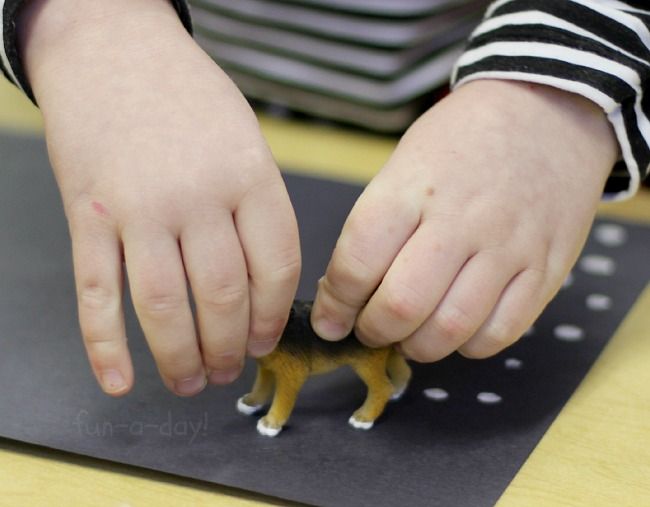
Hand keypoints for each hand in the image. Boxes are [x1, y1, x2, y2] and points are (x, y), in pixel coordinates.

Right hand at [19, 0, 299, 394]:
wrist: (114, 49)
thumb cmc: (188, 97)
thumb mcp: (247, 138)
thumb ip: (259, 205)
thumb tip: (265, 282)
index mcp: (250, 175)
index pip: (277, 267)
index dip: (275, 315)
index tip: (268, 339)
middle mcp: (198, 196)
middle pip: (224, 297)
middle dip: (232, 347)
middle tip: (231, 371)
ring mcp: (138, 208)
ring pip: (165, 307)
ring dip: (181, 358)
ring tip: (193, 382)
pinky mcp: (89, 215)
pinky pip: (97, 294)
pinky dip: (105, 347)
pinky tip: (119, 381)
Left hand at [311, 79, 617, 360]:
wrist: (545, 109)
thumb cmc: (460, 140)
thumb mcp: (404, 164)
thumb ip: (376, 228)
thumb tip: (345, 295)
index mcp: (412, 189)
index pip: (358, 264)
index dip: (335, 305)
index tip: (330, 319)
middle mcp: (460, 221)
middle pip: (402, 306)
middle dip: (372, 331)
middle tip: (368, 329)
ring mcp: (508, 247)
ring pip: (451, 329)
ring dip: (417, 347)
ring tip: (408, 336)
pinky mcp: (546, 268)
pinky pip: (501, 332)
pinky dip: (468, 346)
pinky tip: (457, 330)